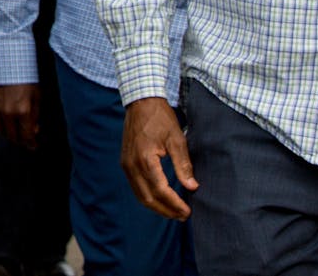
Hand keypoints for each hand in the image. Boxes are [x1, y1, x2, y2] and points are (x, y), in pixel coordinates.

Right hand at [0, 83, 40, 149]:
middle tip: (26, 141)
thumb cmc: (26, 80)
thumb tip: (34, 130)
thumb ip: (35, 116)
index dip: (31, 144)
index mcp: (23, 111)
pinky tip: (7, 125)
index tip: (34, 146)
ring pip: (2, 132)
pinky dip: (1, 127)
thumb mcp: (37, 97)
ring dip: (10, 136)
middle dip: (21, 142)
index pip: (26, 136)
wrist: (9, 65)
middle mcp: (8, 113)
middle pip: (13, 137)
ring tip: (17, 134)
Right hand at [121, 97, 196, 219]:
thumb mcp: (177, 139)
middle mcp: (131, 165)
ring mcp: (126, 164)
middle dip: (166, 210)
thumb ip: (183, 164)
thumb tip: (192, 187)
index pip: (160, 190)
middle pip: (147, 198)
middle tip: (183, 216)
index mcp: (145, 159)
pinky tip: (160, 199)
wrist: (141, 102)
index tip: (188, 211)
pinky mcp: (125, 162)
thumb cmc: (160, 118)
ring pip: (140, 195)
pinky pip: (135, 186)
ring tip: (173, 212)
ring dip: (156, 206)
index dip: (174, 204)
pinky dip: (148, 197)